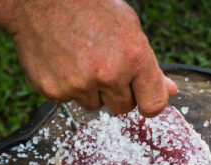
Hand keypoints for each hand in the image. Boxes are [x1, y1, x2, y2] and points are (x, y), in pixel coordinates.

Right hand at [0, 0, 176, 116]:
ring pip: (94, 105)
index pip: (154, 105)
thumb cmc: (90, 9)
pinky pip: (68, 100)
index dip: (148, 101)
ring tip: (80, 58)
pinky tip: (62, 61)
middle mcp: (109, 74)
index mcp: (134, 57)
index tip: (141, 96)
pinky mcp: (54, 91)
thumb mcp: (129, 29)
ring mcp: (79, 85)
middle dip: (117, 92)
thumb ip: (150, 67)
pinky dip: (66, 85)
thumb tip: (170, 91)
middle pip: (123, 108)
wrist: (40, 0)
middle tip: (103, 64)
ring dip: (90, 89)